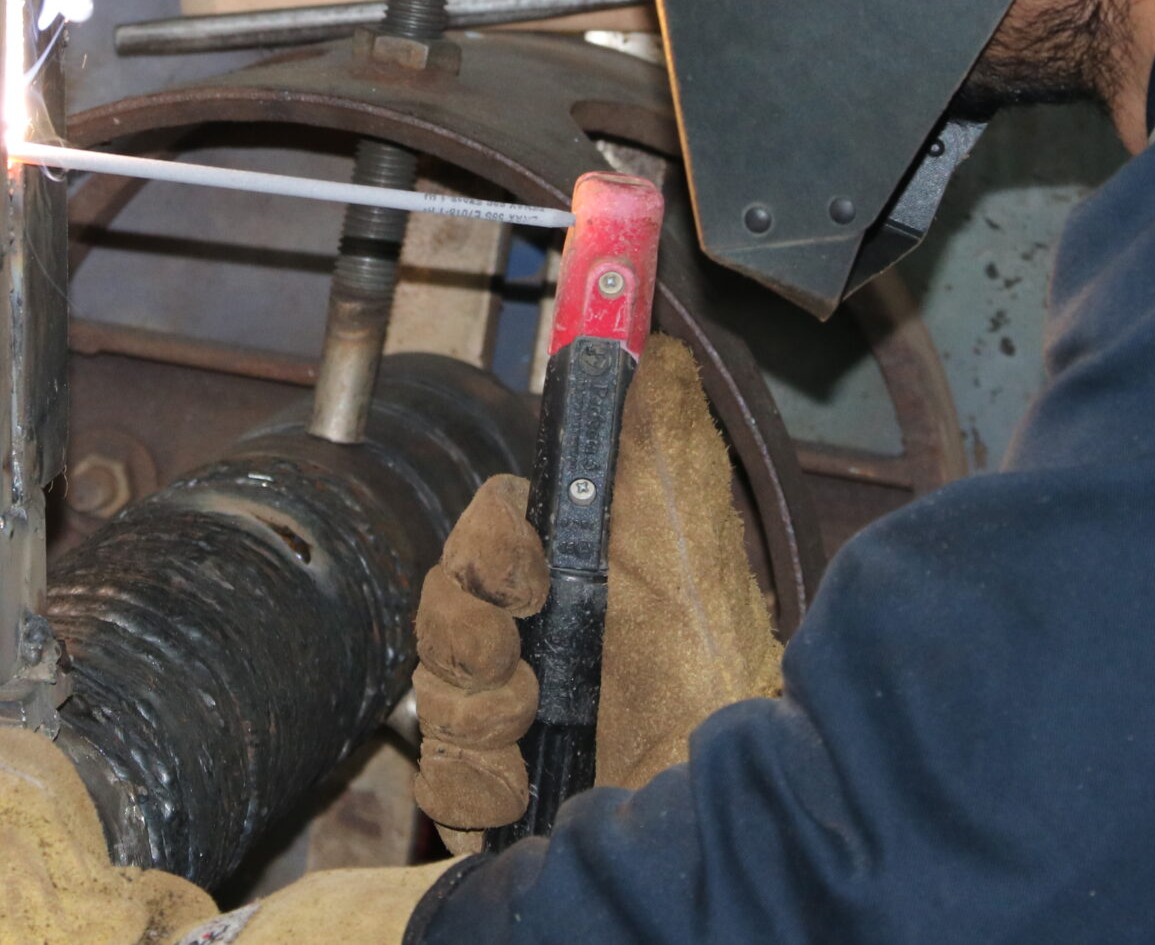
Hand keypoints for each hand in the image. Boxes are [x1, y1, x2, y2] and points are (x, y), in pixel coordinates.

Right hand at [409, 334, 783, 840]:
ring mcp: (519, 723)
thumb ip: (660, 436)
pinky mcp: (504, 797)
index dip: (489, 548)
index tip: (532, 577)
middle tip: (522, 670)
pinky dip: (475, 787)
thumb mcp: (694, 539)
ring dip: (479, 718)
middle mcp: (543, 643)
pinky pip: (438, 779)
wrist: (723, 814)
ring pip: (431, 695)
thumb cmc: (714, 679)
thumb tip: (650, 339)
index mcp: (577, 577)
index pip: (482, 531)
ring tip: (536, 738)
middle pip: (439, 610)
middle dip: (470, 640)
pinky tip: (525, 792)